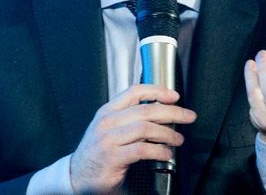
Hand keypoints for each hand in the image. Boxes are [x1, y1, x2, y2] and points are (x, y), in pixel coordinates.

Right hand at [70, 84, 196, 193]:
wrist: (77, 176)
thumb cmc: (97, 153)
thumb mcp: (110, 129)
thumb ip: (130, 119)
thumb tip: (161, 112)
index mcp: (108, 111)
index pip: (134, 92)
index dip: (157, 91)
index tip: (174, 96)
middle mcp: (107, 122)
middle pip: (146, 109)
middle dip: (172, 112)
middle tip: (188, 117)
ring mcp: (108, 139)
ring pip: (146, 128)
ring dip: (168, 134)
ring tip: (178, 140)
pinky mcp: (112, 157)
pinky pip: (142, 149)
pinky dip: (159, 150)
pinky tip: (166, 154)